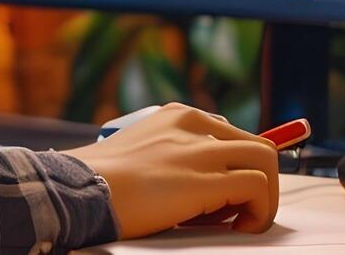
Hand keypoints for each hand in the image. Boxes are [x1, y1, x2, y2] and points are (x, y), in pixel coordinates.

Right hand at [61, 103, 280, 237]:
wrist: (77, 190)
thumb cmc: (97, 182)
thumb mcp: (138, 154)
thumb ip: (170, 158)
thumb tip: (198, 188)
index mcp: (176, 117)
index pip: (232, 135)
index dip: (238, 169)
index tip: (230, 196)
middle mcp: (193, 126)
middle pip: (257, 145)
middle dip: (259, 182)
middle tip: (241, 211)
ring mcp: (200, 150)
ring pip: (267, 160)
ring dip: (265, 196)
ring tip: (243, 220)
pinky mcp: (204, 179)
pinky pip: (258, 187)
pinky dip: (259, 211)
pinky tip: (238, 226)